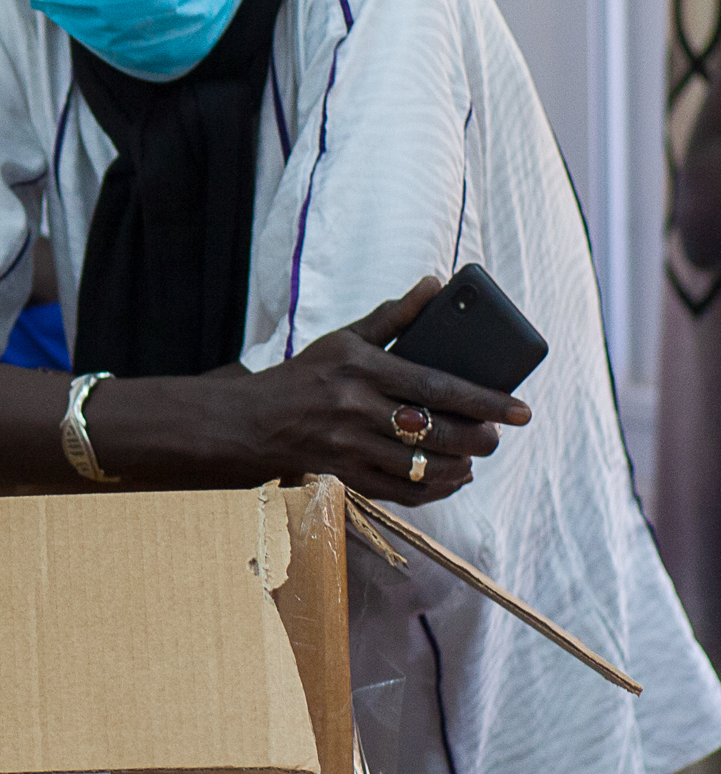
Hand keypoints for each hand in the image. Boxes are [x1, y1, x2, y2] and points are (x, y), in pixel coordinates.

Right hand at [225, 278, 530, 505]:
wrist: (253, 420)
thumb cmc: (307, 375)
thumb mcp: (344, 339)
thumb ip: (393, 317)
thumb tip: (434, 284)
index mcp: (361, 369)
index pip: (436, 386)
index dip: (484, 401)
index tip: (520, 410)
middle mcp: (354, 408)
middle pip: (435, 430)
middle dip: (477, 439)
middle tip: (496, 438)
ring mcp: (348, 445)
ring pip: (421, 465)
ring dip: (459, 466)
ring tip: (473, 458)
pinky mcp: (345, 473)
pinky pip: (400, 489)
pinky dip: (433, 489)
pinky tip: (449, 478)